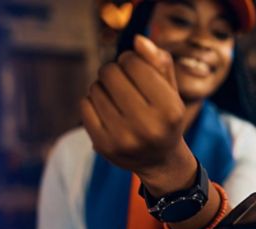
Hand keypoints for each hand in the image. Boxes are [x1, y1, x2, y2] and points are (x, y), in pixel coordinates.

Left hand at [81, 35, 194, 192]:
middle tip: (124, 84)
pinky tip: (107, 111)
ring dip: (103, 87)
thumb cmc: (165, 117)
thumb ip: (159, 62)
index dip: (131, 60)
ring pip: (95, 88)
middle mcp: (148, 126)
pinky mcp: (103, 146)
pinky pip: (84, 105)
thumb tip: (138, 40)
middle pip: (110, 73)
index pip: (133, 62)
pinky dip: (93, 102)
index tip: (136, 70)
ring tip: (118, 100)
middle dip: (114, 71)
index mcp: (169, 110)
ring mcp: (123, 139)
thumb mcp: (171, 90)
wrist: (160, 160)